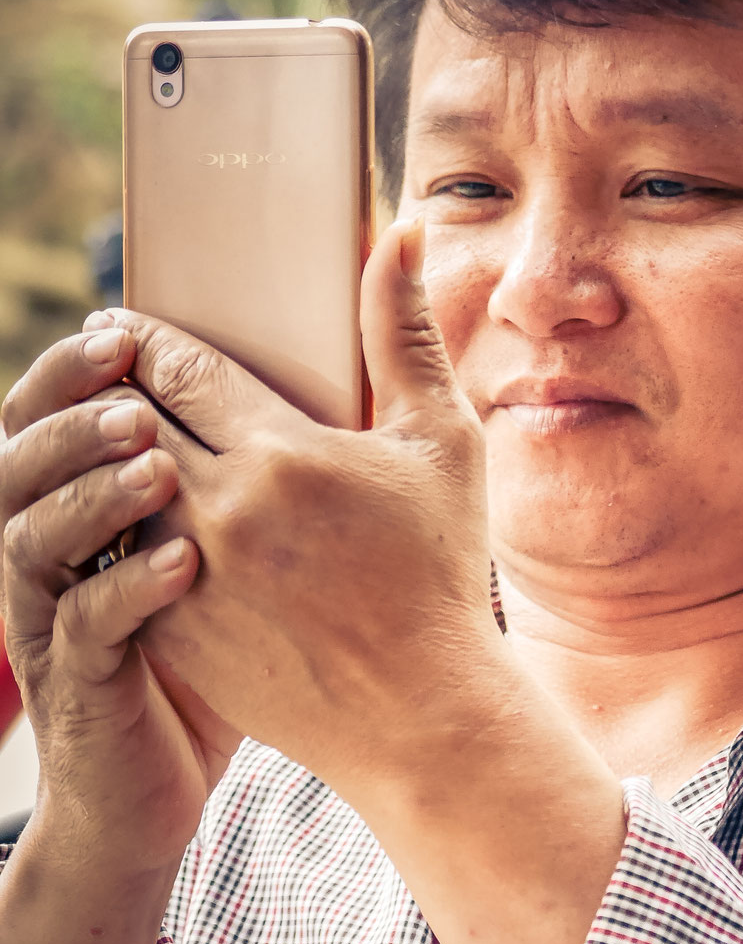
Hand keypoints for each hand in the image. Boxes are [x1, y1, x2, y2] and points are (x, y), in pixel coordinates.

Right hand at [0, 327, 238, 876]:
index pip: (52, 418)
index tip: (124, 327)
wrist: (163, 789)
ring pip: (34, 535)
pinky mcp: (79, 683)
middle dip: (68, 412)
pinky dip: (125, 589)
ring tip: (151, 460)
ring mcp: (54, 620)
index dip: (75, 370)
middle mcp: (51, 557)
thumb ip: (248, 485)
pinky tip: (181, 563)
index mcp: (78, 512)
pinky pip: (83, 626)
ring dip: (90, 492)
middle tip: (124, 376)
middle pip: (21, 458)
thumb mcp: (222, 563)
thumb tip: (321, 401)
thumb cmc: (203, 666)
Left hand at [117, 219, 504, 804]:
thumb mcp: (441, 444)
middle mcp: (222, 513)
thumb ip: (404, 332)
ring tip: (105, 441)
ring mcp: (190, 579)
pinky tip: (123, 518)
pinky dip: (113, 532)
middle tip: (99, 368)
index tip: (124, 325)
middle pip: (129, 421)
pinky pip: (116, 563)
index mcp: (282, 454)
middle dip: (108, 388)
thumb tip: (402, 230)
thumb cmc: (442, 575)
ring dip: (103, 462)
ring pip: (112, 492)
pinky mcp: (176, 635)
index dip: (143, 339)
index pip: (178, 367)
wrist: (422, 713)